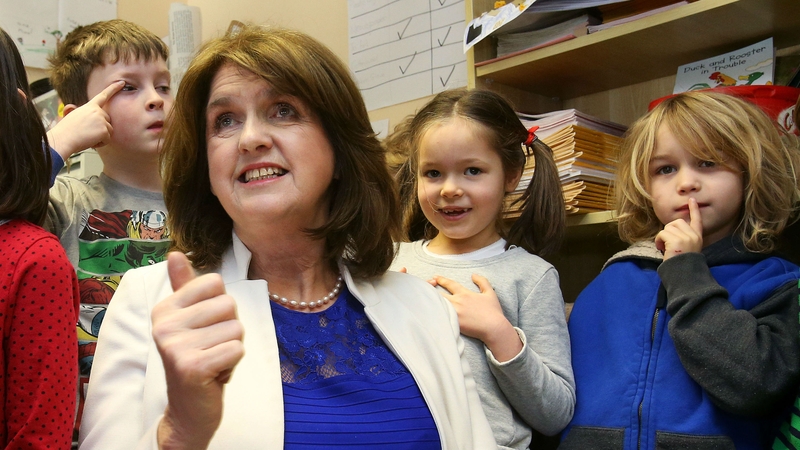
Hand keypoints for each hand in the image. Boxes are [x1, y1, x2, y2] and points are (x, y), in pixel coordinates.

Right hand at [46, 81, 123, 159]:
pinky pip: (107, 140)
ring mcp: (101, 119)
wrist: (63, 139)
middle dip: (101, 129)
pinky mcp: (104, 129)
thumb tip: (70, 106)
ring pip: (109, 131)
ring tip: (87, 136)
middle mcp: (97, 111)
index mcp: (89, 106)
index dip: (113, 89)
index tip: (122, 82)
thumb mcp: (71, 116)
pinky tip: (90, 141)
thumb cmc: (66, 130)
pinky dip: (100, 143)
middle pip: (108, 121)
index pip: (103, 96)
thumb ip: (79, 112)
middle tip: (86, 132)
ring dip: (100, 137)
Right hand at [153, 252, 243, 449]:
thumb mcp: (189, 320)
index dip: (221, 307)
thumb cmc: (195, 358)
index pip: (215, 282)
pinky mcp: (191, 367)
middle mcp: (164, 325)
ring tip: (212, 361)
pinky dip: (233, 364)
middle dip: (229, 329)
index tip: (205, 328)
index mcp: (164, 308)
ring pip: (236, 328)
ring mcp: (175, 346)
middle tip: (210, 348)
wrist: (188, 410)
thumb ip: (185, 286)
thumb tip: (176, 253)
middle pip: (229, 304)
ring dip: (232, 348)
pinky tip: (215, 374)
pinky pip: (237, 349)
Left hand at [431, 274, 521, 361]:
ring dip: (431, 301)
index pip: (450, 284)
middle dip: (431, 290)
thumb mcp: (490, 293)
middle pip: (440, 294)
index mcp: (465, 294)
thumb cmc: (493, 312)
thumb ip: (482, 281)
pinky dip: (434, 314)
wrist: (494, 328)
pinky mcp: (453, 323)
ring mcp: (454, 313)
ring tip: (422, 300)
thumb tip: (473, 275)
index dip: (441, 280)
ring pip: (438, 305)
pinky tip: (427, 313)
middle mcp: (457, 302)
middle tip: (424, 287)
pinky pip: (441, 317)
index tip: (435, 277)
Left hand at [655, 197, 703, 259]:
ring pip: (668, 227)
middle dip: (669, 231)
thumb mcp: (687, 249)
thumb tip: (671, 228)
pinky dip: (658, 241)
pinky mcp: (677, 241)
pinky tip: (661, 249)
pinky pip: (662, 234)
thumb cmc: (682, 265)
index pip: (697, 220)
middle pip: (676, 222)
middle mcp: (694, 236)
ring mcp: (686, 238)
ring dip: (662, 237)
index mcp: (698, 238)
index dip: (694, 209)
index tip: (691, 199)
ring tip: (665, 248)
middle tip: (667, 243)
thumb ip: (683, 238)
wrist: (684, 276)